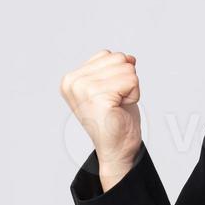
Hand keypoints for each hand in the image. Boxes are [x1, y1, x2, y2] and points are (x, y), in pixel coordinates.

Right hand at [60, 50, 141, 188]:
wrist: (117, 149)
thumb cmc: (115, 119)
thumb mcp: (112, 85)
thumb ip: (114, 67)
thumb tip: (129, 57)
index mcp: (71, 79)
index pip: (108, 55)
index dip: (118, 75)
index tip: (109, 96)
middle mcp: (73, 82)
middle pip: (118, 59)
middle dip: (126, 81)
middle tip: (116, 102)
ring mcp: (84, 90)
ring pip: (127, 69)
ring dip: (130, 89)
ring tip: (118, 106)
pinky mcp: (99, 98)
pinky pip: (132, 81)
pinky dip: (133, 96)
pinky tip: (121, 109)